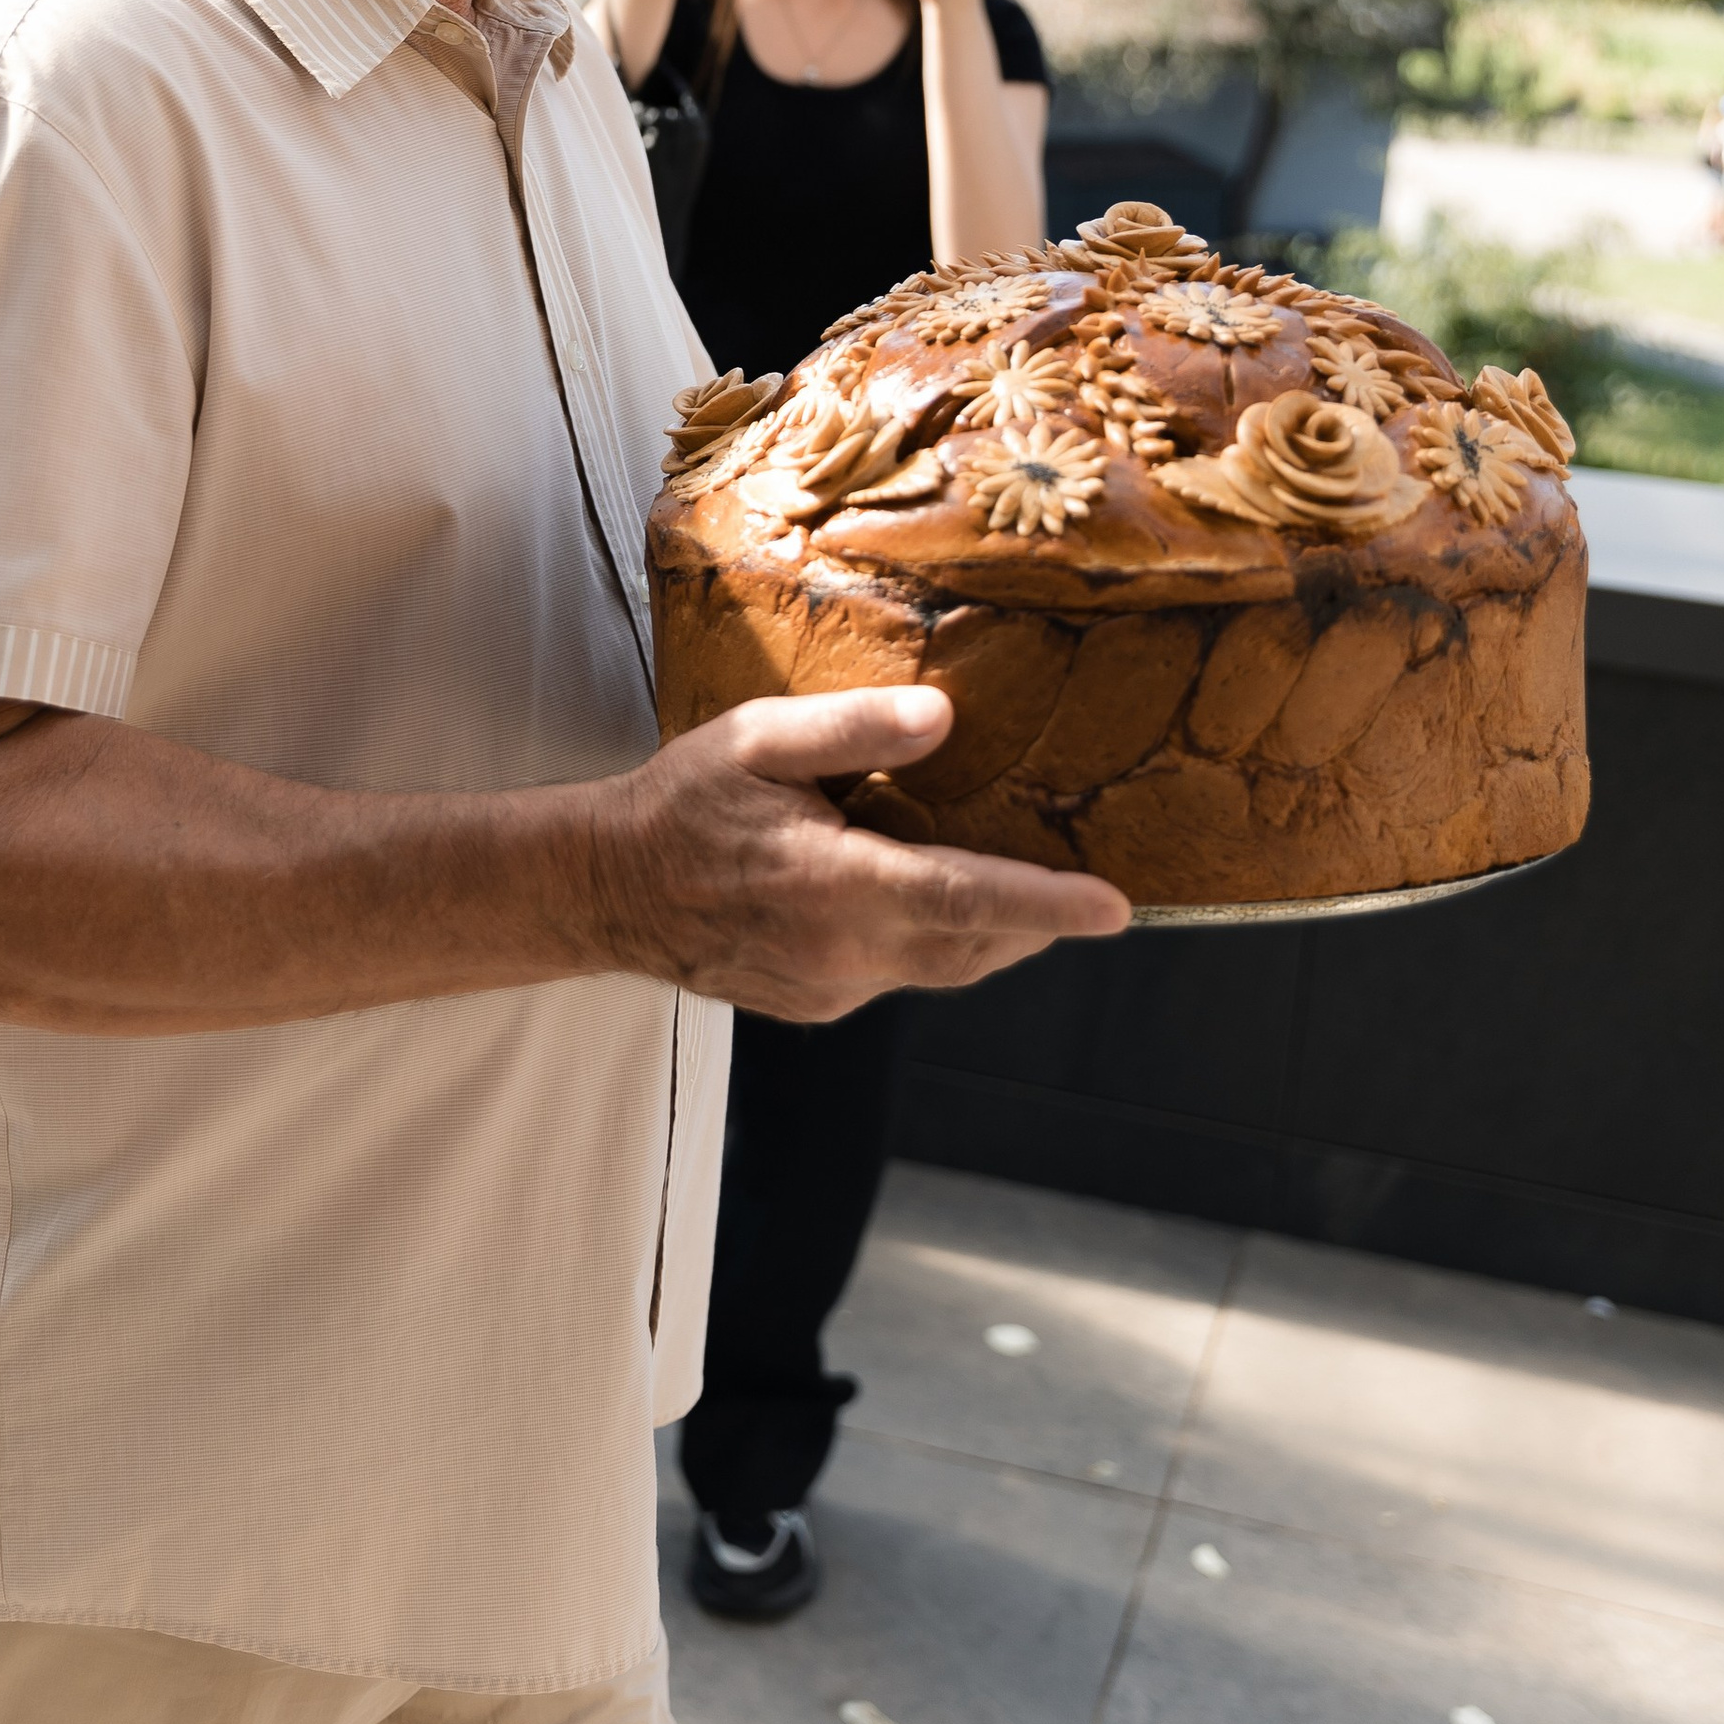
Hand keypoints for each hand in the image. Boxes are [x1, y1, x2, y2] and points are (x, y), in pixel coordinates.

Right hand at [584, 684, 1128, 1017]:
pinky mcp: (818, 1005)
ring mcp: (832, 988)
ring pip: (942, 967)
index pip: (969, 898)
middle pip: (975, 945)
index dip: (1049, 905)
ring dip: (989, 933)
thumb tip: (943, 718)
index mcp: (838, 885)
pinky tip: (923, 900)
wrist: (609, 888)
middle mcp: (845, 953)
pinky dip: (931, 943)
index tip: (1114, 908)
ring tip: (1022, 891)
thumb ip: (853, 730)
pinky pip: (898, 976)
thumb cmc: (682, 805)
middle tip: (1083, 889)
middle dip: (1037, 922)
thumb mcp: (759, 741)